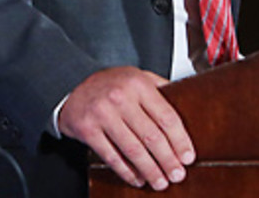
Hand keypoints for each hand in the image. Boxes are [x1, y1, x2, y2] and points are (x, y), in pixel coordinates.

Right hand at [58, 66, 194, 190]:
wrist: (70, 85)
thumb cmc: (109, 84)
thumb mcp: (137, 76)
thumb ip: (160, 88)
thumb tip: (186, 103)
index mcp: (138, 84)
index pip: (166, 117)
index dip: (180, 140)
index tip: (188, 156)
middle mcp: (121, 98)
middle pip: (152, 136)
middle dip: (168, 160)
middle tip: (177, 175)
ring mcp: (103, 114)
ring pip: (133, 149)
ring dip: (149, 170)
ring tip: (160, 182)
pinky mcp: (88, 130)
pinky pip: (111, 156)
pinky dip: (126, 171)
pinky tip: (137, 179)